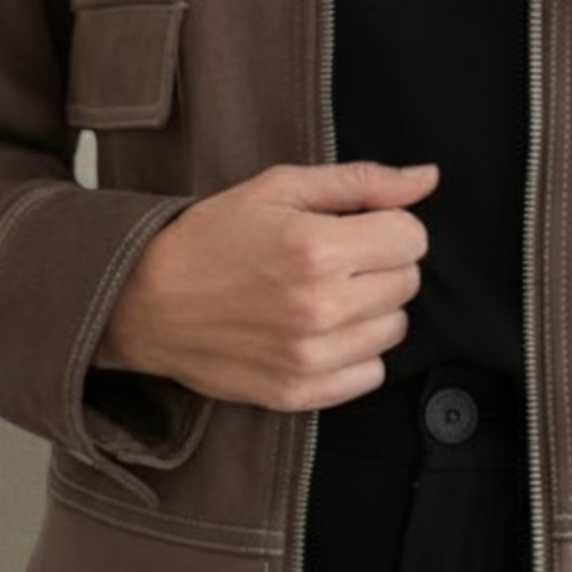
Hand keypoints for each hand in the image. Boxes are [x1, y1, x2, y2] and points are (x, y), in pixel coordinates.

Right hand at [95, 161, 435, 410]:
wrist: (145, 300)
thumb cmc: (212, 236)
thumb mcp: (281, 187)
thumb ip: (361, 181)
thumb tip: (427, 178)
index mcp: (317, 248)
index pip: (412, 238)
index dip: (388, 225)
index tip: (356, 226)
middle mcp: (320, 307)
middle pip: (408, 282)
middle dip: (380, 262)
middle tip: (335, 257)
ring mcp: (310, 357)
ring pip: (394, 329)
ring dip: (371, 309)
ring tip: (324, 293)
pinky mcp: (300, 393)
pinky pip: (371, 374)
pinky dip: (355, 352)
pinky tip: (320, 331)